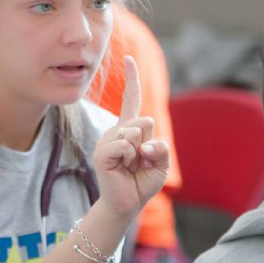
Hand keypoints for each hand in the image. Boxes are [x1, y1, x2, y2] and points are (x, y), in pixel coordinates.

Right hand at [92, 55, 169, 216]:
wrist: (126, 203)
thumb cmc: (142, 182)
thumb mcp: (161, 163)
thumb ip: (161, 148)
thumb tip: (144, 143)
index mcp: (129, 129)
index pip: (131, 100)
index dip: (131, 79)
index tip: (129, 59)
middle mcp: (116, 131)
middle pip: (144, 121)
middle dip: (149, 143)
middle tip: (139, 161)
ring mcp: (106, 141)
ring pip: (135, 132)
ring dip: (139, 153)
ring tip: (130, 166)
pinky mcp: (102, 153)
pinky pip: (124, 145)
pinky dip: (130, 158)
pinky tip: (123, 168)